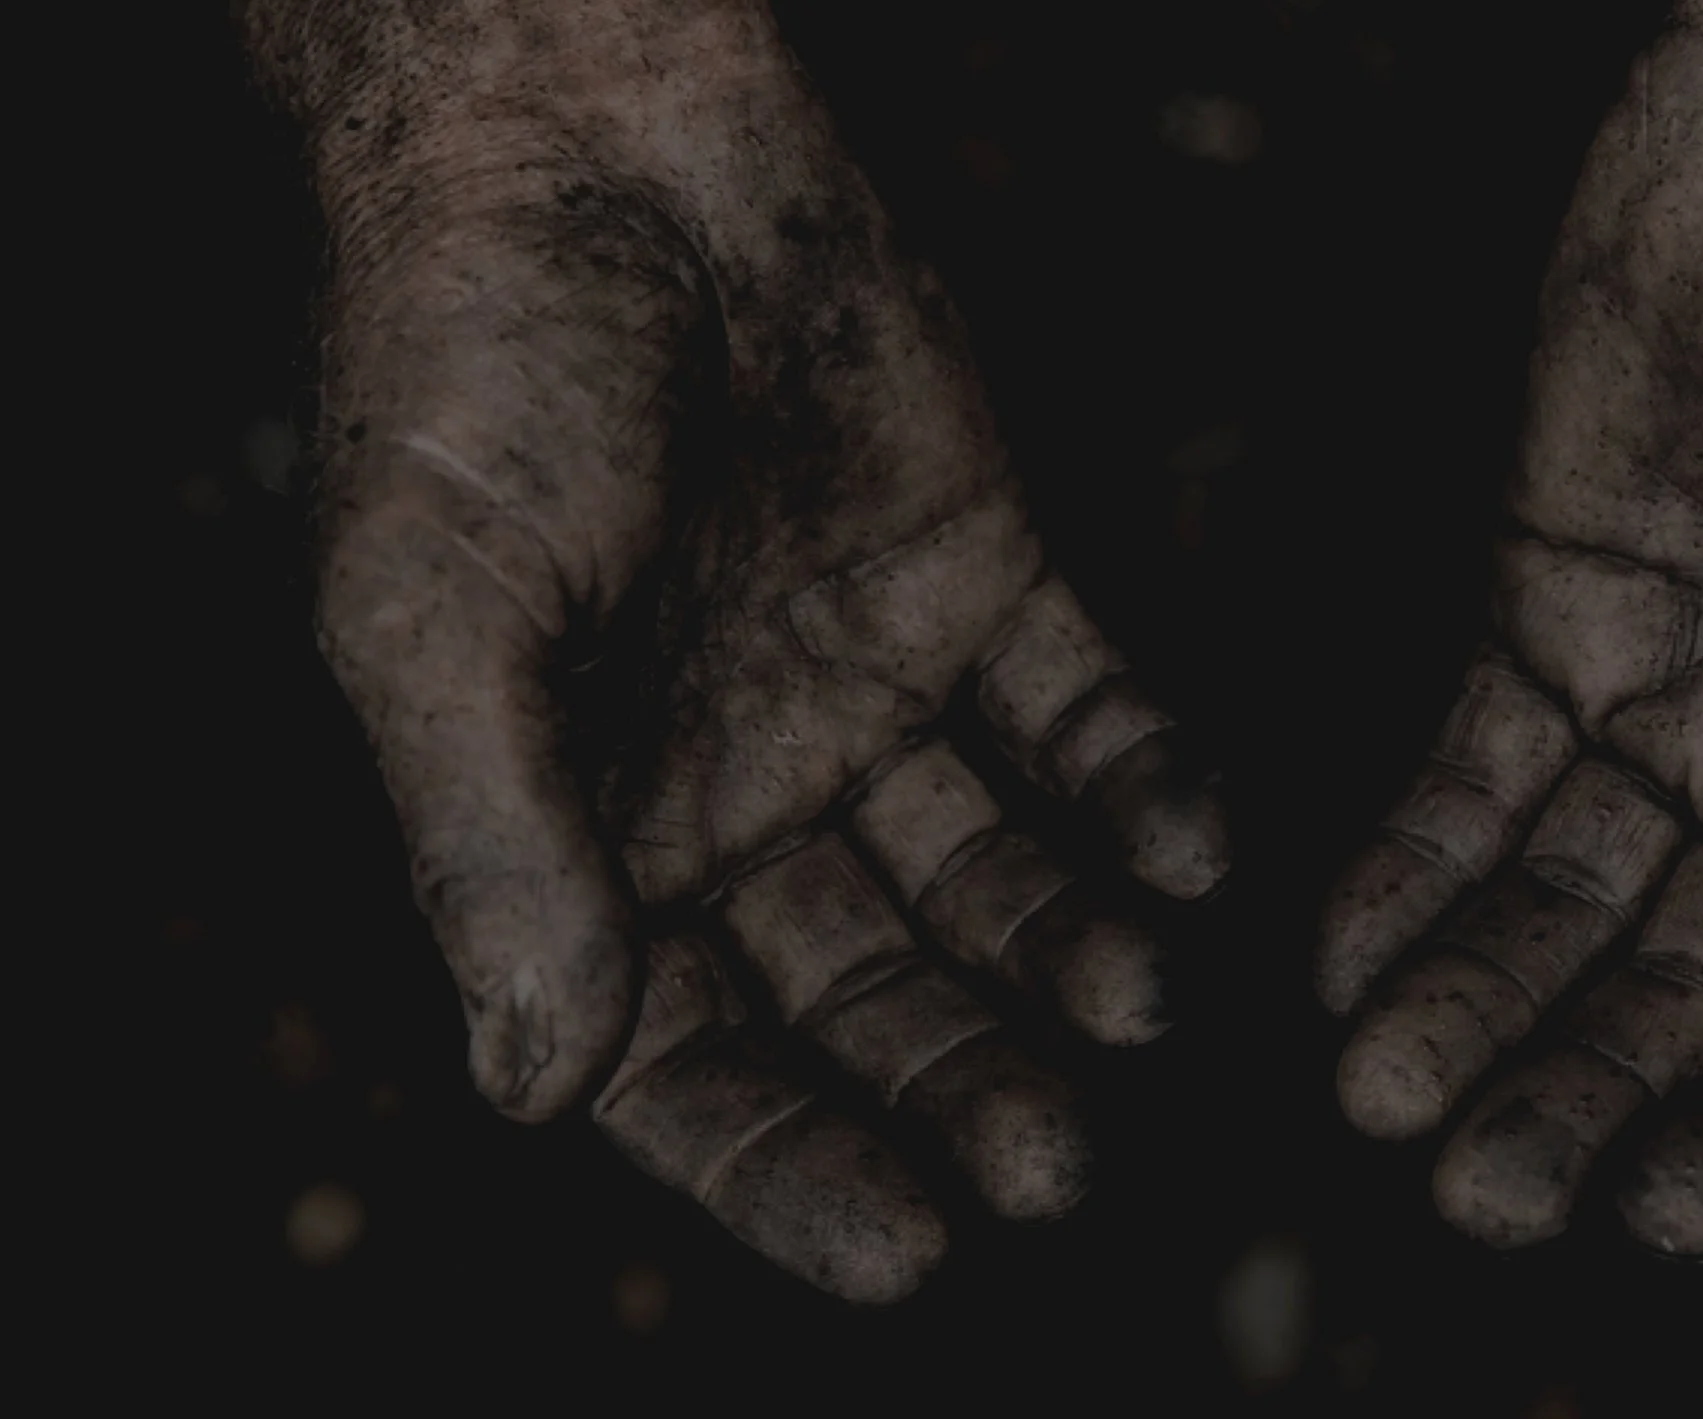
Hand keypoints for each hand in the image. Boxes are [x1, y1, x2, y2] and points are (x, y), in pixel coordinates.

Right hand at [282, 1, 1225, 1299]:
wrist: (599, 139)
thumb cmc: (471, 368)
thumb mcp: (434, 620)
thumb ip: (493, 847)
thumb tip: (529, 1086)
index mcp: (586, 834)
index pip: (686, 1060)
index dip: (786, 1164)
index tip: (903, 1250)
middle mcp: (737, 791)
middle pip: (864, 992)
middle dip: (956, 1080)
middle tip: (1054, 1165)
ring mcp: (866, 692)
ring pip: (988, 875)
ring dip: (1068, 951)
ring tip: (1143, 1008)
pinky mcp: (981, 582)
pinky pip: (1079, 718)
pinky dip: (1136, 787)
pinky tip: (1193, 849)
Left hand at [1317, 0, 1702, 1254]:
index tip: (1662, 1213)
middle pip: (1687, 998)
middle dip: (1585, 1101)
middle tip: (1474, 1194)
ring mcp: (1668, 715)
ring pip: (1562, 916)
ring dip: (1474, 1014)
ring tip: (1377, 1107)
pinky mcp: (1547, 631)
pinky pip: (1467, 788)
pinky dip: (1407, 876)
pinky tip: (1337, 960)